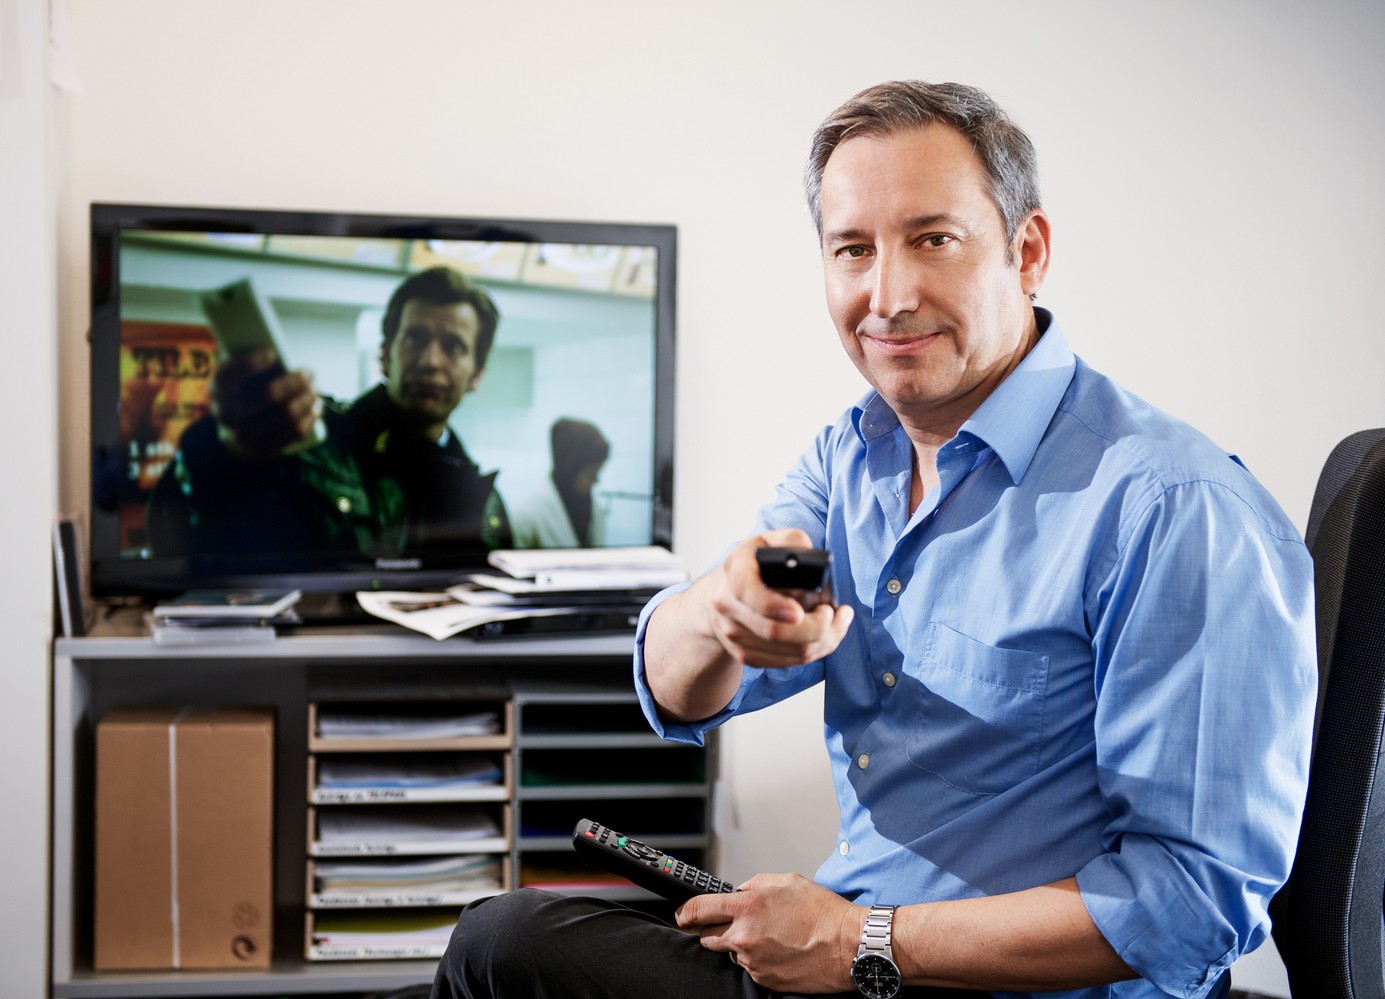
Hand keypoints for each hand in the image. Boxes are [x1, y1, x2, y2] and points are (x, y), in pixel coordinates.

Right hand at [210, 348, 320, 457]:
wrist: (233, 433)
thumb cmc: (244, 391)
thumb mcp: (239, 374)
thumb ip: (249, 355)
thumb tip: (274, 343)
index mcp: (218, 386)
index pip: (230, 373)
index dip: (252, 362)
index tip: (273, 353)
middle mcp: (226, 412)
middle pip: (269, 395)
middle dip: (295, 382)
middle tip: (309, 374)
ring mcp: (242, 435)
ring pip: (286, 415)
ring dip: (307, 400)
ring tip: (315, 392)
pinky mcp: (260, 450)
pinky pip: (292, 434)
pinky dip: (309, 420)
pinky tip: (316, 409)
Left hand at [676, 873, 861, 992]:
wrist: (847, 945)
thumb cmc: (821, 912)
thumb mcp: (785, 881)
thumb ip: (753, 885)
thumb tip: (738, 893)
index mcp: (746, 907)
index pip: (698, 909)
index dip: (685, 912)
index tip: (682, 914)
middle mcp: (744, 936)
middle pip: (708, 935)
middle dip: (715, 928)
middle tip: (735, 923)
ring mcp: (752, 961)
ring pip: (732, 951)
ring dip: (742, 944)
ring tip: (772, 936)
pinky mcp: (764, 979)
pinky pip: (750, 967)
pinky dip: (758, 958)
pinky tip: (779, 950)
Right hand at [699, 528, 853, 668]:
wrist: (721, 592)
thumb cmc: (754, 564)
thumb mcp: (771, 540)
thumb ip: (794, 542)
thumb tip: (815, 565)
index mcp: (735, 570)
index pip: (749, 592)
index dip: (776, 606)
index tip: (800, 612)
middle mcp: (728, 604)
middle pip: (775, 631)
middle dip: (816, 627)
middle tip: (832, 612)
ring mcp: (733, 634)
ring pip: (788, 651)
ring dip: (822, 640)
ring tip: (835, 622)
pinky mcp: (745, 655)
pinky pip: (787, 662)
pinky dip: (813, 651)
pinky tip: (823, 635)